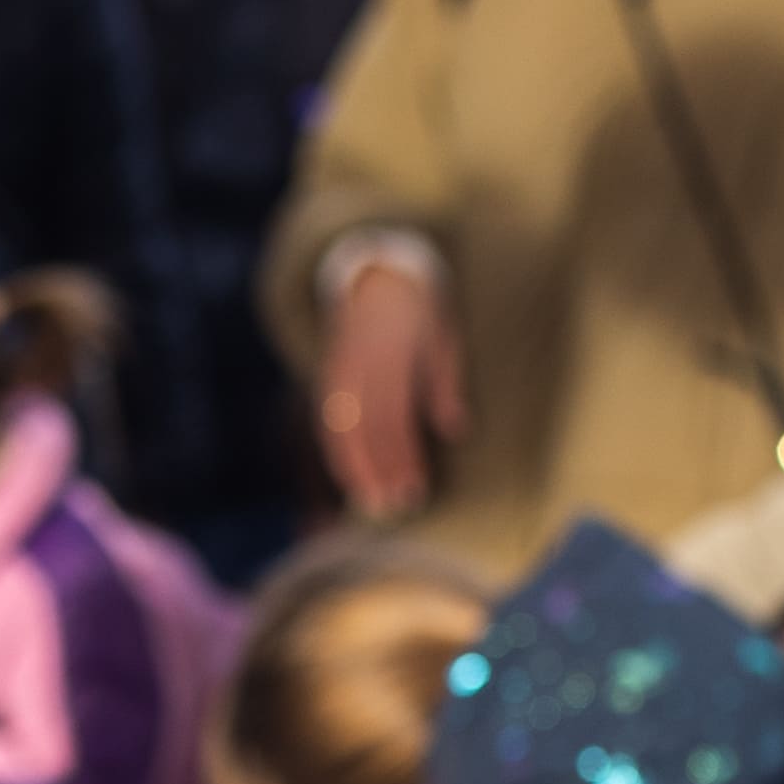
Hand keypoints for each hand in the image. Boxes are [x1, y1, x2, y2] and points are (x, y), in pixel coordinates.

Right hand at [316, 258, 460, 520]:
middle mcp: (358, 367)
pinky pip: (328, 425)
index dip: (402, 456)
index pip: (393, 416)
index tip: (415, 488)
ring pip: (341, 431)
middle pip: (367, 429)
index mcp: (389, 355)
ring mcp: (337, 374)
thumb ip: (445, 384)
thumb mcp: (442, 338)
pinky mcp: (328, 381)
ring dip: (356, 470)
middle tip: (397, 506)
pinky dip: (338, 454)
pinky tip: (351, 480)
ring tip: (371, 502)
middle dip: (380, 470)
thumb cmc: (421, 313)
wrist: (378, 277)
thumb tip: (455, 430)